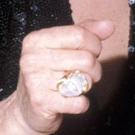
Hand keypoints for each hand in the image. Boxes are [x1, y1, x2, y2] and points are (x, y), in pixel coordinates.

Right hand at [0, 19, 114, 134]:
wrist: (25, 109)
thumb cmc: (49, 73)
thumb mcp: (63, 47)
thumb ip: (86, 32)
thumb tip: (109, 25)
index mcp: (37, 39)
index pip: (79, 35)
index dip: (94, 44)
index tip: (91, 52)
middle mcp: (32, 58)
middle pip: (86, 58)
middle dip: (94, 68)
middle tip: (84, 72)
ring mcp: (35, 81)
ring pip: (85, 79)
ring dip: (88, 85)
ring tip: (76, 85)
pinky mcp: (41, 103)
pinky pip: (79, 102)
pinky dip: (81, 104)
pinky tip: (70, 101)